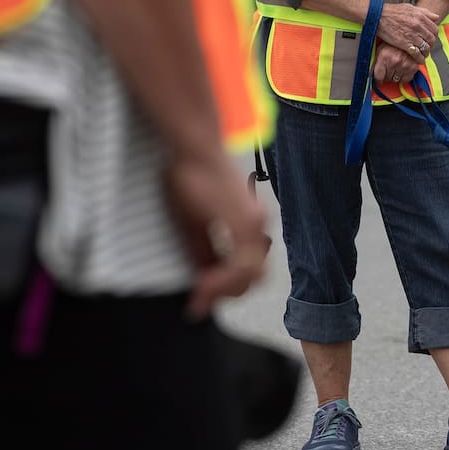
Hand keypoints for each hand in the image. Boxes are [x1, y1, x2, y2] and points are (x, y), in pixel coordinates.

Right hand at [166, 153, 268, 318]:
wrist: (192, 148)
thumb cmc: (190, 177)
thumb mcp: (194, 224)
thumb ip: (203, 252)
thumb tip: (202, 279)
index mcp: (248, 227)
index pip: (248, 272)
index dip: (225, 291)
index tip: (200, 301)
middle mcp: (258, 225)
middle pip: (256, 277)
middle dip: (228, 292)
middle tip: (202, 298)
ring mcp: (255, 221)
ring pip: (253, 273)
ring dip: (226, 288)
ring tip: (201, 291)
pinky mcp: (246, 218)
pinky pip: (243, 262)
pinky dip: (224, 277)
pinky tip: (204, 281)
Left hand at [373, 41, 420, 84]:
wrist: (407, 34)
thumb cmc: (392, 41)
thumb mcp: (380, 48)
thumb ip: (375, 61)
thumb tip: (370, 73)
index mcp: (384, 57)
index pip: (378, 76)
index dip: (377, 80)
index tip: (377, 80)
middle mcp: (394, 62)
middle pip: (387, 78)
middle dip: (386, 75)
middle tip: (387, 69)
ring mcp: (405, 65)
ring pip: (396, 80)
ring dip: (394, 76)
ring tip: (394, 68)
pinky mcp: (413, 67)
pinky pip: (406, 79)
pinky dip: (403, 77)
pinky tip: (401, 71)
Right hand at [376, 2, 439, 62]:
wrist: (378, 16)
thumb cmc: (393, 11)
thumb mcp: (410, 7)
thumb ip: (425, 12)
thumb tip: (436, 17)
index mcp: (421, 17)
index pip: (435, 29)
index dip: (434, 35)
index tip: (431, 38)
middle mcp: (418, 26)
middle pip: (431, 39)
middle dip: (431, 45)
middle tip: (428, 47)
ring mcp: (412, 35)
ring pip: (426, 47)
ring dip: (426, 53)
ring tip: (424, 54)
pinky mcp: (404, 44)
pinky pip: (417, 54)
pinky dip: (419, 58)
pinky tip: (418, 60)